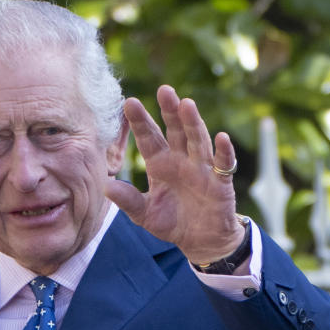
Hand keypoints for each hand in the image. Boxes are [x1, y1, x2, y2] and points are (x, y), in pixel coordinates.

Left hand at [105, 84, 246, 264]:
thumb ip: (127, 200)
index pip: (149, 138)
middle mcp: (181, 160)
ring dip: (193, 123)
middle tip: (164, 90)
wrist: (199, 240)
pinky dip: (223, 151)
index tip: (129, 102)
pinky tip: (221, 137)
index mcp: (160, 164)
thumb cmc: (171, 222)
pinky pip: (222, 164)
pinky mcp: (220, 182)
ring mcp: (201, 168)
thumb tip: (106, 187)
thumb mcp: (144, 214)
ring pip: (197, 140)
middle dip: (169, 111)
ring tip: (186, 104)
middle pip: (175, 131)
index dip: (140, 122)